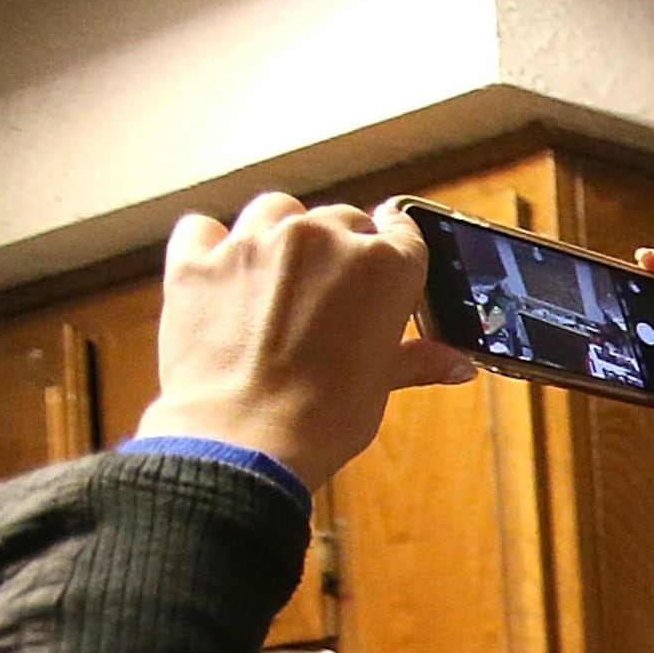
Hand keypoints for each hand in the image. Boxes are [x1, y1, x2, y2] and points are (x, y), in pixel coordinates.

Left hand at [143, 195, 473, 489]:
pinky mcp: (197, 259)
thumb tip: (456, 363)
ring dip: (280, 235)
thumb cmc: (323, 418)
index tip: (385, 271)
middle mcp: (321, 238)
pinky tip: (221, 274)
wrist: (244, 440)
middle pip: (340, 221)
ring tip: (277, 280)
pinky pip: (204, 228)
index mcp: (383, 265)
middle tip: (331, 299)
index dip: (394, 254)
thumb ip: (417, 359)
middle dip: (339, 252)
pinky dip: (212, 245)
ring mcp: (254, 243)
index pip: (402, 232)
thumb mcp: (382, 384)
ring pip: (275, 211)